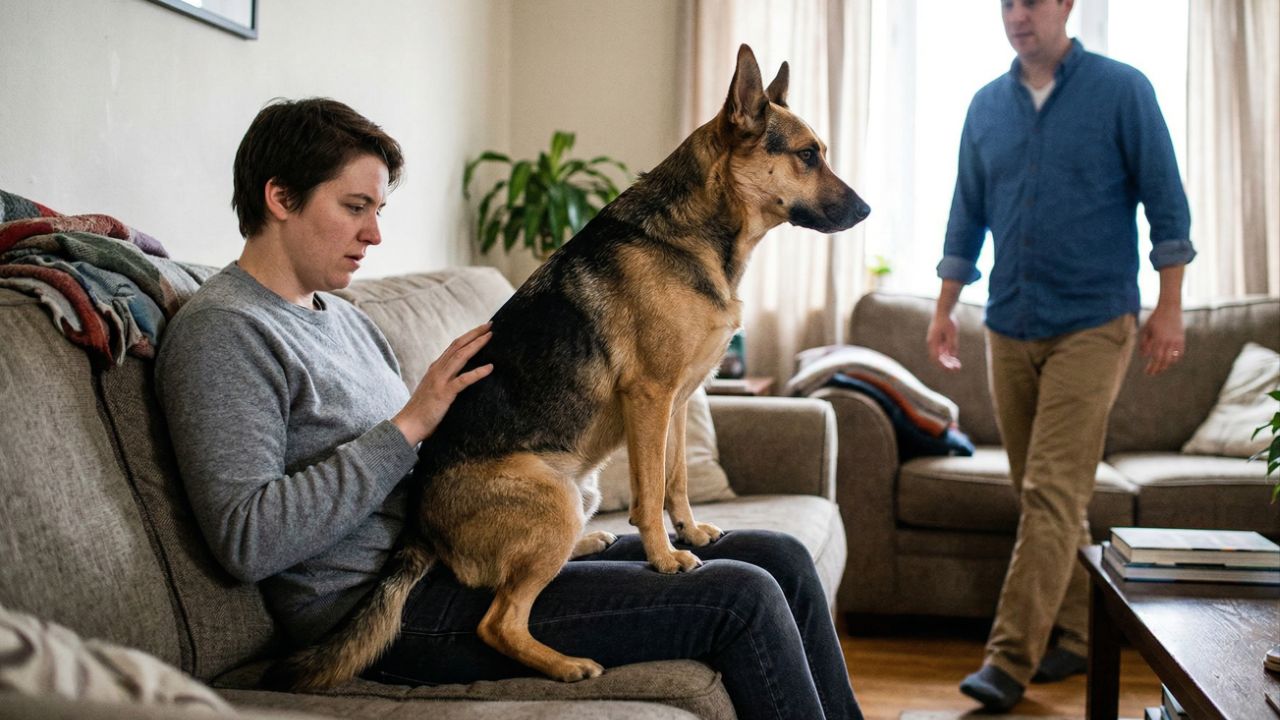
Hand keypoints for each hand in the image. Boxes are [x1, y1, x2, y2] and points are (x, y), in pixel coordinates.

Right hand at [392, 323, 492, 444]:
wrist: (407, 426)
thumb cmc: (422, 412)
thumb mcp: (433, 391)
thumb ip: (444, 382)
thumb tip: (459, 380)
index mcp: (435, 369)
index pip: (453, 347)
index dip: (467, 336)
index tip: (481, 329)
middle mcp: (437, 370)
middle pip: (458, 346)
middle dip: (474, 334)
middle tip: (489, 324)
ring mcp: (440, 380)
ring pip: (460, 356)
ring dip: (476, 345)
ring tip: (490, 336)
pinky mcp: (444, 393)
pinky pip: (464, 380)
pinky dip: (477, 372)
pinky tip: (490, 367)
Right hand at [927, 313, 962, 371]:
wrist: (944, 311)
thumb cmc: (947, 320)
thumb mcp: (952, 332)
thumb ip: (952, 344)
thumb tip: (954, 356)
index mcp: (933, 342)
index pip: (936, 358)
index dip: (943, 365)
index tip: (951, 369)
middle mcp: (933, 344)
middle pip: (938, 359)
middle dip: (947, 365)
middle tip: (957, 370)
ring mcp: (936, 343)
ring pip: (941, 356)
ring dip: (949, 362)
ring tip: (958, 367)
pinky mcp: (940, 341)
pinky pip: (944, 352)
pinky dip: (949, 357)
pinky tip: (956, 361)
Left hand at [1139, 306, 1184, 375]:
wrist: (1170, 308)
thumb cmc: (1155, 318)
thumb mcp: (1146, 329)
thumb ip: (1144, 343)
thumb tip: (1144, 356)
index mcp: (1159, 339)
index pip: (1155, 358)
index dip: (1152, 367)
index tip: (1147, 372)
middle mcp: (1169, 341)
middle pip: (1164, 361)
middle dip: (1158, 369)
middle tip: (1152, 373)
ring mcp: (1177, 340)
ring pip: (1173, 358)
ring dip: (1166, 365)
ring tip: (1159, 368)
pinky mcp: (1182, 339)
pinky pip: (1180, 353)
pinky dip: (1175, 358)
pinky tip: (1169, 361)